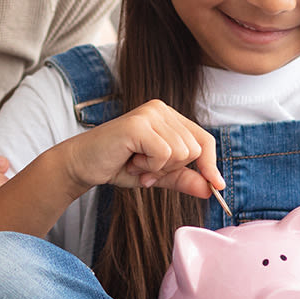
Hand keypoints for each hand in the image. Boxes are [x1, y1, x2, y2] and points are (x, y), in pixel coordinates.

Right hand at [56, 100, 223, 201]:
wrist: (83, 165)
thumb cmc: (118, 165)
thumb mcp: (158, 175)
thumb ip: (184, 178)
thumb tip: (212, 189)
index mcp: (169, 117)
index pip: (204, 140)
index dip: (210, 164)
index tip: (217, 185)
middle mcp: (161, 109)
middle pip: (194, 150)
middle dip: (171, 170)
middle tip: (145, 169)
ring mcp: (150, 114)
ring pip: (181, 153)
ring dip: (157, 169)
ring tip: (135, 163)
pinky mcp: (139, 124)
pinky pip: (164, 154)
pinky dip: (149, 167)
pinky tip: (130, 161)